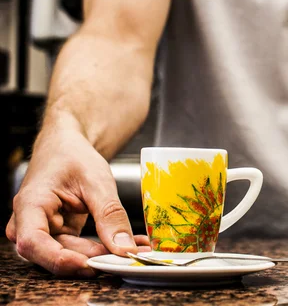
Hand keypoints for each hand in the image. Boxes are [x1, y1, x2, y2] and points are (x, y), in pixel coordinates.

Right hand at [6, 127, 147, 276]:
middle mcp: (29, 223)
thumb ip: (110, 215)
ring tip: (135, 249)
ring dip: (101, 255)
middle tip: (125, 257)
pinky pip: (77, 249)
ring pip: (68, 254)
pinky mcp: (58, 234)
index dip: (59, 259)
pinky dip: (102, 248)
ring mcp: (42, 231)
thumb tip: (124, 248)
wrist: (67, 148)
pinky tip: (127, 245)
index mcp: (30, 205)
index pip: (33, 242)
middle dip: (90, 258)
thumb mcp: (97, 182)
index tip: (89, 263)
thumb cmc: (73, 157)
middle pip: (52, 254)